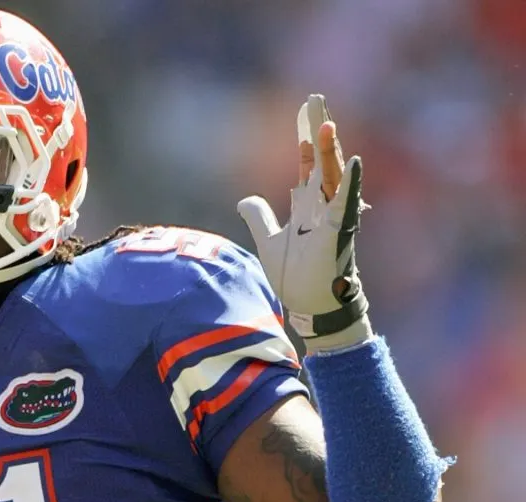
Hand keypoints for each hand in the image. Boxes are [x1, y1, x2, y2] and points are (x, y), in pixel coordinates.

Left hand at [237, 94, 371, 351]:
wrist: (309, 306)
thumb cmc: (296, 276)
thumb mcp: (269, 240)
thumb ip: (259, 217)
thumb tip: (244, 200)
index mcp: (308, 207)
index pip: (306, 165)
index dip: (305, 141)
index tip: (305, 114)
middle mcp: (323, 207)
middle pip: (321, 162)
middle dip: (318, 132)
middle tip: (316, 101)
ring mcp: (333, 218)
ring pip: (333, 176)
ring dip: (330, 150)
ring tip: (325, 121)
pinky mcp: (338, 233)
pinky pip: (346, 204)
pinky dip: (349, 183)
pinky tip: (351, 161)